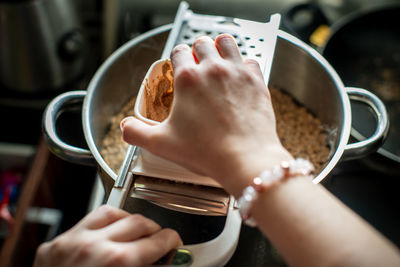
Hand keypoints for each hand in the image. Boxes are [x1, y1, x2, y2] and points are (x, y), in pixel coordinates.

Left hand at [34, 205, 181, 266]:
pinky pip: (85, 221)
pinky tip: (106, 234)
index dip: (171, 241)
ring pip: (111, 212)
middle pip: (139, 221)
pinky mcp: (55, 244)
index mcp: (117, 262)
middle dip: (154, 230)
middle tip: (157, 240)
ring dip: (128, 221)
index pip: (157, 240)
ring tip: (133, 233)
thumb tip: (161, 263)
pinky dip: (102, 225)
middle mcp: (93, 246)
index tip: (173, 243)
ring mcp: (71, 242)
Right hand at [121, 34, 291, 195]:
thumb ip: (137, 133)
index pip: (178, 51)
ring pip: (227, 42)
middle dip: (197, 50)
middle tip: (198, 63)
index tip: (178, 65)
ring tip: (218, 58)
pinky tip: (240, 75)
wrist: (245, 159)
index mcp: (188, 79)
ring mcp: (237, 73)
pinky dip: (244, 64)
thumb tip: (126, 127)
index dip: (176, 57)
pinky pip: (250, 60)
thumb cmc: (207, 151)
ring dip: (220, 47)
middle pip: (203, 43)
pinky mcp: (257, 81)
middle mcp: (213, 69)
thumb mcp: (161, 144)